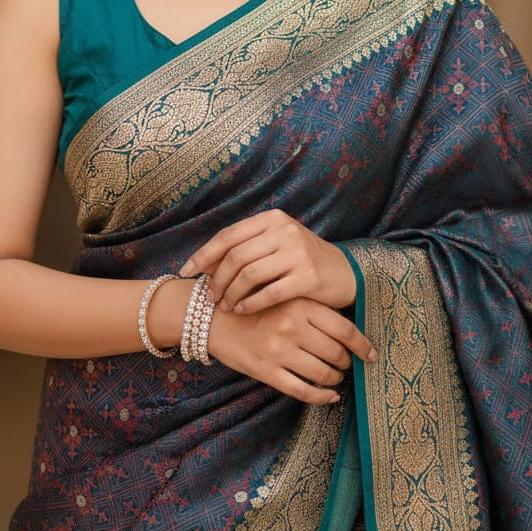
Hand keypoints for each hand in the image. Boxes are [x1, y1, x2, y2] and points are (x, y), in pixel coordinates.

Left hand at [179, 209, 355, 313]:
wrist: (345, 272)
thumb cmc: (302, 260)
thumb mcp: (275, 245)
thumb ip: (245, 249)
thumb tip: (204, 264)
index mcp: (272, 219)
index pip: (228, 235)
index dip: (204, 254)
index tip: (186, 271)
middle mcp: (284, 231)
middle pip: (236, 257)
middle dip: (217, 280)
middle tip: (210, 297)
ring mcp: (297, 253)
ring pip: (249, 275)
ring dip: (231, 294)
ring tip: (225, 306)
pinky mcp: (308, 277)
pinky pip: (268, 293)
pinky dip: (250, 304)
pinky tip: (242, 311)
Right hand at [207, 296, 375, 405]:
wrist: (214, 317)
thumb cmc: (255, 305)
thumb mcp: (285, 296)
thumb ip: (313, 309)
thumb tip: (350, 331)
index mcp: (300, 304)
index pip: (344, 329)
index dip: (363, 345)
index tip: (372, 354)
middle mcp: (292, 327)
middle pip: (337, 353)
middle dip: (347, 362)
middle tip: (347, 363)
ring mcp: (279, 351)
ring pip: (324, 374)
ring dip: (335, 379)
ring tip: (335, 377)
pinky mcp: (266, 371)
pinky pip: (304, 391)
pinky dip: (322, 397)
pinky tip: (329, 396)